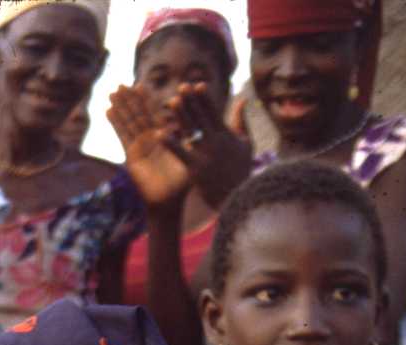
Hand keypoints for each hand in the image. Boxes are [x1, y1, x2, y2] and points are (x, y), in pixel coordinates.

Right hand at [107, 85, 190, 209]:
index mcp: (163, 137)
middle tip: (121, 84)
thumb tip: (195, 115)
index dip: (146, 100)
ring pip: (128, 122)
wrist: (169, 201)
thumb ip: (188, 134)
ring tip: (112, 92)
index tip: (140, 85)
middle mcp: (149, 140)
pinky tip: (108, 111)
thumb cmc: (182, 182)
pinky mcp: (131, 155)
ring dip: (120, 107)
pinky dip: (115, 123)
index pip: (153, 114)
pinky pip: (123, 135)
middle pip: (138, 115)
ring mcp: (139, 147)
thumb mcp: (188, 153)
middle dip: (129, 100)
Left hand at [164, 84, 251, 207]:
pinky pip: (181, 153)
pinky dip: (171, 143)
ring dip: (181, 115)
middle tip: (181, 86)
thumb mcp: (246, 143)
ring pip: (191, 131)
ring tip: (172, 102)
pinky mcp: (196, 169)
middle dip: (191, 101)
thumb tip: (242, 98)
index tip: (197, 85)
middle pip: (201, 117)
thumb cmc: (242, 171)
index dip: (205, 98)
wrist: (240, 199)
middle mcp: (215, 142)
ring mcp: (205, 155)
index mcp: (226, 135)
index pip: (214, 112)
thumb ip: (241, 120)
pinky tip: (160, 134)